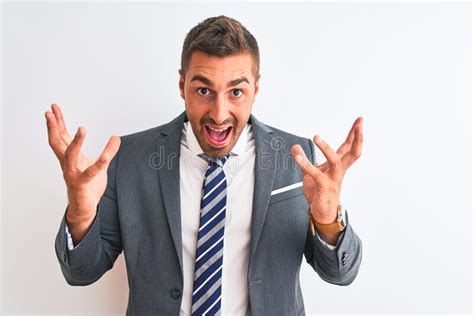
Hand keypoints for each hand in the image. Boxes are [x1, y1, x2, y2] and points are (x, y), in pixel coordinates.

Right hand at [45, 103, 120, 225]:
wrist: (85, 206)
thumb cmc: (88, 185)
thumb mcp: (101, 164)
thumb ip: (107, 151)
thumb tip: (116, 136)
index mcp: (69, 157)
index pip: (61, 136)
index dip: (57, 122)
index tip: (53, 107)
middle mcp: (67, 163)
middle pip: (57, 142)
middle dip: (53, 127)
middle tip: (49, 113)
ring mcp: (72, 173)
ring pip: (70, 155)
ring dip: (76, 142)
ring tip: (82, 128)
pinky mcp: (81, 183)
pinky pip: (91, 172)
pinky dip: (100, 163)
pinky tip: (107, 156)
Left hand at [291, 117, 363, 223]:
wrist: (322, 213)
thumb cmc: (320, 192)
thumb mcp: (309, 173)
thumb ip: (303, 160)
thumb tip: (295, 146)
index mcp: (338, 166)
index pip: (348, 147)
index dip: (354, 134)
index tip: (360, 121)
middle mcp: (339, 171)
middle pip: (353, 152)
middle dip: (357, 137)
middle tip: (360, 124)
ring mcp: (334, 179)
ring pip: (335, 161)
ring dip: (326, 148)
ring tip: (316, 137)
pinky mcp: (325, 187)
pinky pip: (316, 175)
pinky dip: (307, 165)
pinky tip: (298, 157)